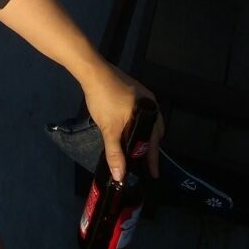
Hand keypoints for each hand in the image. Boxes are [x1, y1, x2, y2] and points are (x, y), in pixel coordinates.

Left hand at [82, 61, 162, 181]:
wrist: (93, 71)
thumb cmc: (104, 100)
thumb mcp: (109, 129)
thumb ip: (115, 153)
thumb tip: (120, 177)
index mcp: (149, 112)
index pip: (154, 142)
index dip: (153, 159)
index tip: (154, 175)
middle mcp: (151, 103)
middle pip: (155, 132)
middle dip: (149, 147)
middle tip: (142, 162)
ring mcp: (143, 95)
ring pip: (148, 121)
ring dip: (143, 135)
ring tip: (136, 148)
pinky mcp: (135, 90)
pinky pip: (142, 112)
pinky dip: (139, 124)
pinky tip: (129, 129)